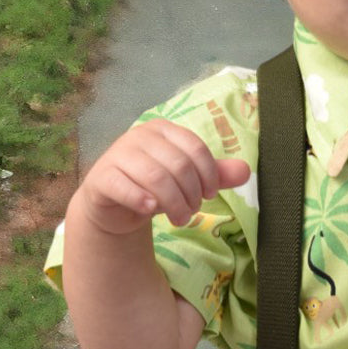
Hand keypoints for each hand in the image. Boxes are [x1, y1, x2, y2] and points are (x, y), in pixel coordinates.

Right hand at [74, 119, 249, 235]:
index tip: (210, 195)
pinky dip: (141, 200)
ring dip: (174, 203)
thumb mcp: (188, 180)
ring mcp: (117, 155)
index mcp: (162, 129)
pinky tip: (150, 210)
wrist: (115, 205)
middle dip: (192, 194)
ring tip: (180, 219)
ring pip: (156, 177)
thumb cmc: (155, 187)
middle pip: (178, 165)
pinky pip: (123, 186)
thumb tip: (246, 171)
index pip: (195, 148)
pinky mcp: (101, 177)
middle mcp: (138, 136)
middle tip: (192, 213)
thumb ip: (215, 175)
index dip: (209, 175)